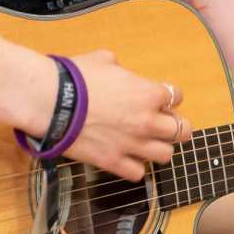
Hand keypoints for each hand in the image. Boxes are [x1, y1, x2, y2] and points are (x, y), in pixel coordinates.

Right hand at [52, 50, 192, 180]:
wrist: (51, 102)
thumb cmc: (77, 78)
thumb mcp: (105, 60)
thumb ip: (121, 70)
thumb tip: (119, 73)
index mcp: (149, 93)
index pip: (176, 96)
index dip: (169, 96)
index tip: (160, 98)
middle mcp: (147, 121)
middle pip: (183, 130)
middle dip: (176, 125)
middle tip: (164, 123)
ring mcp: (132, 144)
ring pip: (166, 155)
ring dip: (159, 147)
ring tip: (147, 142)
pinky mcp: (114, 162)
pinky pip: (138, 173)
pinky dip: (135, 166)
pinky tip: (127, 157)